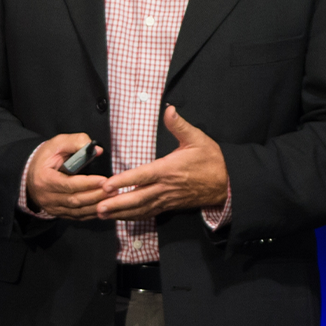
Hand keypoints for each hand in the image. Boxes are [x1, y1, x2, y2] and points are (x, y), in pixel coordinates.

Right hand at [26, 133, 108, 219]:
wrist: (30, 173)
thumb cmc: (46, 156)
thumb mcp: (58, 143)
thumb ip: (76, 142)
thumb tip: (97, 150)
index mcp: (44, 178)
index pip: (68, 184)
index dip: (88, 183)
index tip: (105, 180)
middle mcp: (47, 196)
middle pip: (75, 200)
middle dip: (96, 196)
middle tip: (114, 190)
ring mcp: (52, 207)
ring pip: (77, 211)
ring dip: (97, 206)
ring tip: (114, 198)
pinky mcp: (58, 213)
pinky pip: (77, 216)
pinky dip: (91, 213)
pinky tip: (104, 207)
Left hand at [96, 106, 226, 220]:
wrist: (227, 183)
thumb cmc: (212, 160)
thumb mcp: (198, 139)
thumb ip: (180, 125)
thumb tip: (169, 109)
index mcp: (169, 169)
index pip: (142, 176)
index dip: (124, 181)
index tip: (107, 186)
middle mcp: (165, 187)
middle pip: (137, 198)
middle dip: (117, 204)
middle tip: (98, 207)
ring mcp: (167, 199)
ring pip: (141, 209)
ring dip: (121, 213)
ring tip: (101, 214)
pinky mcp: (170, 206)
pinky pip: (149, 213)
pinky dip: (134, 216)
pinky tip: (121, 217)